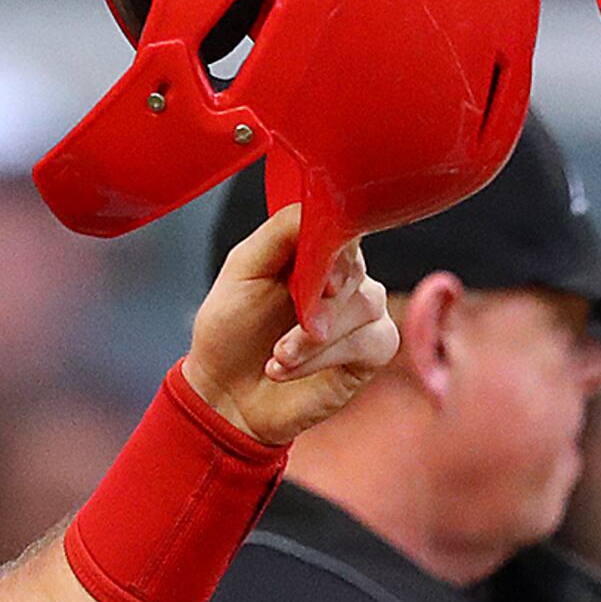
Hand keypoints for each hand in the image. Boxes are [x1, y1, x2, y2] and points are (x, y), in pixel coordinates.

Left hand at [179, 204, 399, 446]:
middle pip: (355, 269)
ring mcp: (363, 313)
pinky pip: (373, 342)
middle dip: (316, 304)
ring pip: (365, 306)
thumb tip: (321, 209)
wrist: (226, 392)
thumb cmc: (231, 329)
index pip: (345, 228)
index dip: (332, 252)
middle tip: (283, 331)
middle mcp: (346, 276)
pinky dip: (325, 357)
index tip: (312, 282)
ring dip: (314, 339)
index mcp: (316, 248)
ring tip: (278, 356)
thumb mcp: (243, 268)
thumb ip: (280, 231)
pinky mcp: (373, 351)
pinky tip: (290, 367)